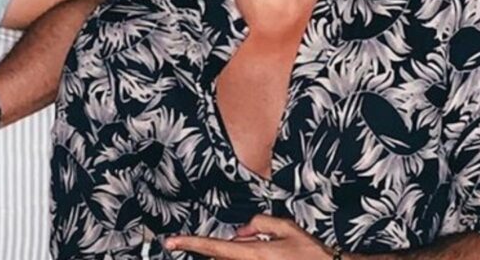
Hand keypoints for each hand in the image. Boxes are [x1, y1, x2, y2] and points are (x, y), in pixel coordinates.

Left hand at [163, 214, 333, 258]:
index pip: (213, 247)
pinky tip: (270, 252)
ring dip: (236, 253)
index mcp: (253, 254)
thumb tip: (242, 230)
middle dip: (221, 247)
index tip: (170, 241)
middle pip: (220, 257)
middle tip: (242, 241)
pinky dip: (245, 255)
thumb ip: (259, 223)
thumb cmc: (309, 253)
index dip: (190, 243)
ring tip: (271, 249)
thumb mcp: (285, 227)